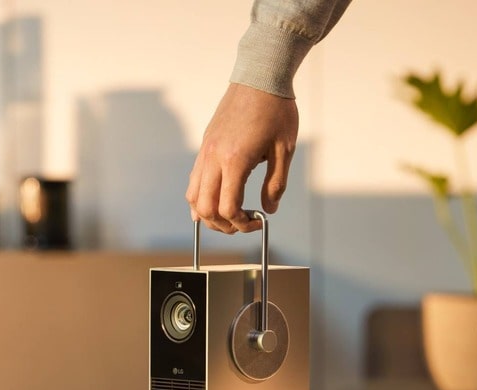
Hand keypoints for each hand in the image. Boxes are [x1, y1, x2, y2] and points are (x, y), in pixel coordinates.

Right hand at [186, 83, 298, 232]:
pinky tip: (216, 199)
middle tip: (242, 224)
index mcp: (235, 161)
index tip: (258, 221)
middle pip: (205, 208)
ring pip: (192, 196)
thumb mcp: (284, 150)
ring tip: (229, 215)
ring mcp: (205, 151)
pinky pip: (194, 179)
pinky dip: (201, 196)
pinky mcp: (205, 144)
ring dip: (208, 213)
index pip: (228, 208)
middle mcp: (214, 157)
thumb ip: (275, 184)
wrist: (260, 76)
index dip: (242, 224)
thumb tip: (269, 210)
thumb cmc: (276, 111)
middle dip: (222, 225)